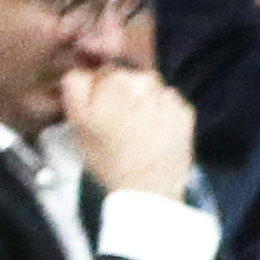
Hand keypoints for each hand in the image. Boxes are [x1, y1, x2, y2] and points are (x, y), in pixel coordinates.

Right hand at [63, 56, 196, 198]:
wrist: (149, 188)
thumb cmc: (110, 162)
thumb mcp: (77, 127)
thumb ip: (75, 91)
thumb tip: (79, 74)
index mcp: (111, 82)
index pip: (94, 72)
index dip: (91, 89)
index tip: (93, 106)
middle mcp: (141, 82)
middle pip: (122, 75)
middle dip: (117, 92)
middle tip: (115, 121)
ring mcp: (166, 95)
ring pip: (146, 87)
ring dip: (140, 100)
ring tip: (135, 129)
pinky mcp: (184, 109)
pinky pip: (166, 102)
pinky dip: (160, 112)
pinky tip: (152, 132)